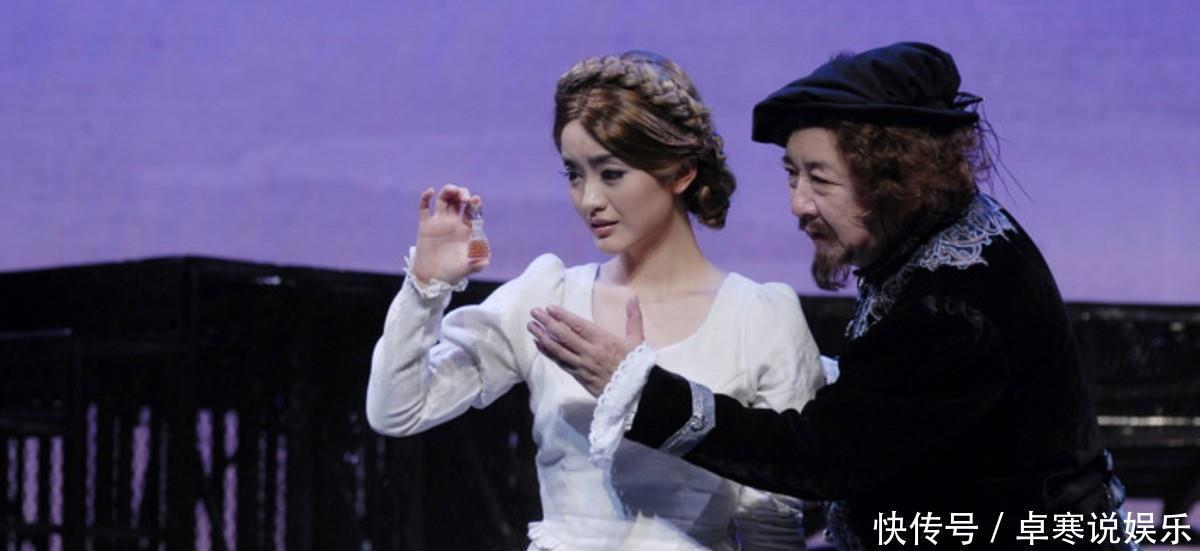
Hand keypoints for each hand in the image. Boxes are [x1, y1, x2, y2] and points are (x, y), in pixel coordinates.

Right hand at [410, 184, 487, 283]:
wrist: (432, 279)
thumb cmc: (452, 274)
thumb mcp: (465, 269)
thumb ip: (476, 265)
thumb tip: (486, 261)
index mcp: (465, 229)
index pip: (471, 210)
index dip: (474, 203)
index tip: (475, 199)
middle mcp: (453, 223)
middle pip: (458, 200)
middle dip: (462, 194)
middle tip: (464, 197)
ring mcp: (439, 222)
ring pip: (443, 200)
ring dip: (448, 191)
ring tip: (451, 190)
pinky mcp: (425, 225)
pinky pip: (424, 208)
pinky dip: (425, 198)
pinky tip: (430, 192)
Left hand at [528, 296, 643, 396]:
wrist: (636, 393)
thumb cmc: (636, 365)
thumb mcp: (637, 339)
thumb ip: (633, 317)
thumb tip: (633, 296)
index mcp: (604, 340)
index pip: (579, 325)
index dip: (563, 316)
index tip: (549, 308)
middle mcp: (590, 351)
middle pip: (564, 335)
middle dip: (547, 322)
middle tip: (534, 312)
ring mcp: (583, 365)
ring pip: (559, 349)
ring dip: (543, 337)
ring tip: (531, 327)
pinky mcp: (579, 376)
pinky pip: (561, 363)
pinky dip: (548, 353)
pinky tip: (539, 345)